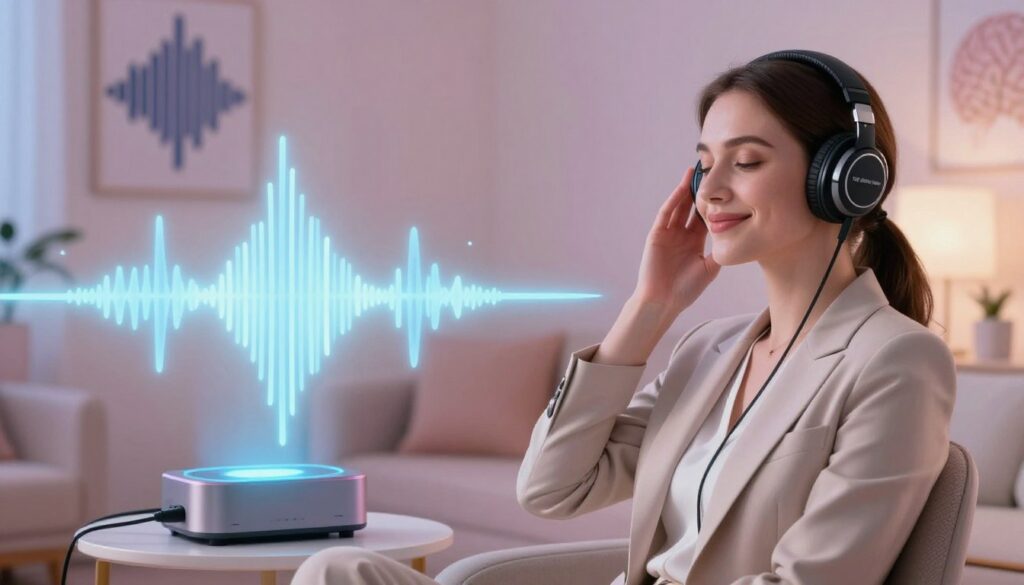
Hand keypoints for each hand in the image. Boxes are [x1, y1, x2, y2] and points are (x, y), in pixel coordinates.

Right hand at [632, 166, 720, 311]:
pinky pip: (666, 213)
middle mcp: (681, 235)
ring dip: (686, 189)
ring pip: (679, 206)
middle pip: (691, 207)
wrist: (663, 301)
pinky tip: (683, 188)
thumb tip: (738, 236)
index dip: (714, 203)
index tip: (725, 187)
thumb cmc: (685, 290)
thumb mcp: (709, 268)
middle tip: (711, 171)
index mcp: (695, 242)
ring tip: (695, 171)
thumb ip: (720, 251)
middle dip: (700, 191)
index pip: (705, 217)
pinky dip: (674, 200)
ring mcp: (668, 233)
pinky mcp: (657, 234)